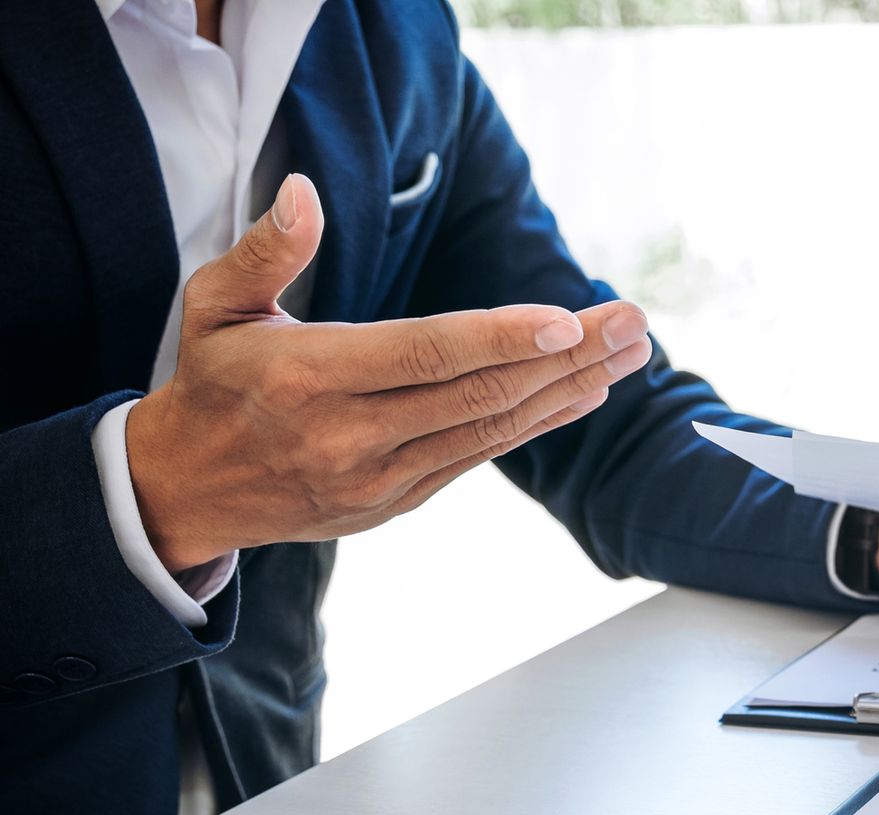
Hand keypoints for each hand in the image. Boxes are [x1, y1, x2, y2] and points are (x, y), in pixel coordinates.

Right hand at [125, 173, 654, 570]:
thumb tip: (306, 192)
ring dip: (570, 389)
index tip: (569, 319)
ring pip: (491, 429)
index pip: (424, 355)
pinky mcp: (399, 501)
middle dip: (568, 357)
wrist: (188, 488)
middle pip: (479, 393)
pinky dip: (537, 422)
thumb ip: (265, 251)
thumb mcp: (212, 305)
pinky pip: (480, 455)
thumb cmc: (211, 380)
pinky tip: (583, 391)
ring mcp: (380, 478)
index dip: (502, 339)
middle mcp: (350, 436)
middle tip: (633, 322)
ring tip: (630, 353)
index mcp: (307, 379)